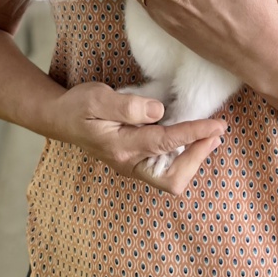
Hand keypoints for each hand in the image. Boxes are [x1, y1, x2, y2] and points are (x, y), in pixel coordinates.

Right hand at [50, 81, 225, 195]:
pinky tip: (191, 136)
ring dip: (193, 158)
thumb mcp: (97, 97)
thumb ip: (128, 105)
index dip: (194, 134)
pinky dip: (183, 155)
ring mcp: (132, 166)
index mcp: (120, 147)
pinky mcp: (136, 162)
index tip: (217, 124)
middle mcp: (129, 163)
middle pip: (172, 179)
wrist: (60, 119)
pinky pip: (165, 168)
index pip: (164, 143)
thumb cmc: (78, 106)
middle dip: (197, 158)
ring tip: (209, 134)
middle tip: (216, 132)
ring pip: (171, 178)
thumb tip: (158, 110)